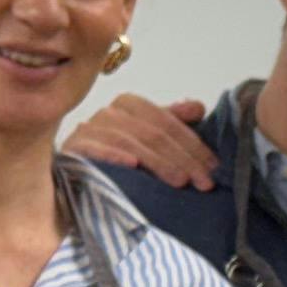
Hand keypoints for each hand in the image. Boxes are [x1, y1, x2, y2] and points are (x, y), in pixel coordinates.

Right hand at [67, 90, 216, 188]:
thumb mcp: (147, 138)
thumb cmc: (117, 157)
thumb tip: (198, 107)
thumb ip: (171, 122)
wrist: (76, 179)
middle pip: (152, 133)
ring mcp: (88, 130)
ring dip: (158, 162)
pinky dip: (114, 156)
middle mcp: (108, 113)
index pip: (167, 122)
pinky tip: (132, 166)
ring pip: (130, 142)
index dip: (193, 144)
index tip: (213, 167)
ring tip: (180, 182)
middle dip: (183, 158)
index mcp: (129, 105)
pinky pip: (95, 150)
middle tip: (203, 182)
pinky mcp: (72, 148)